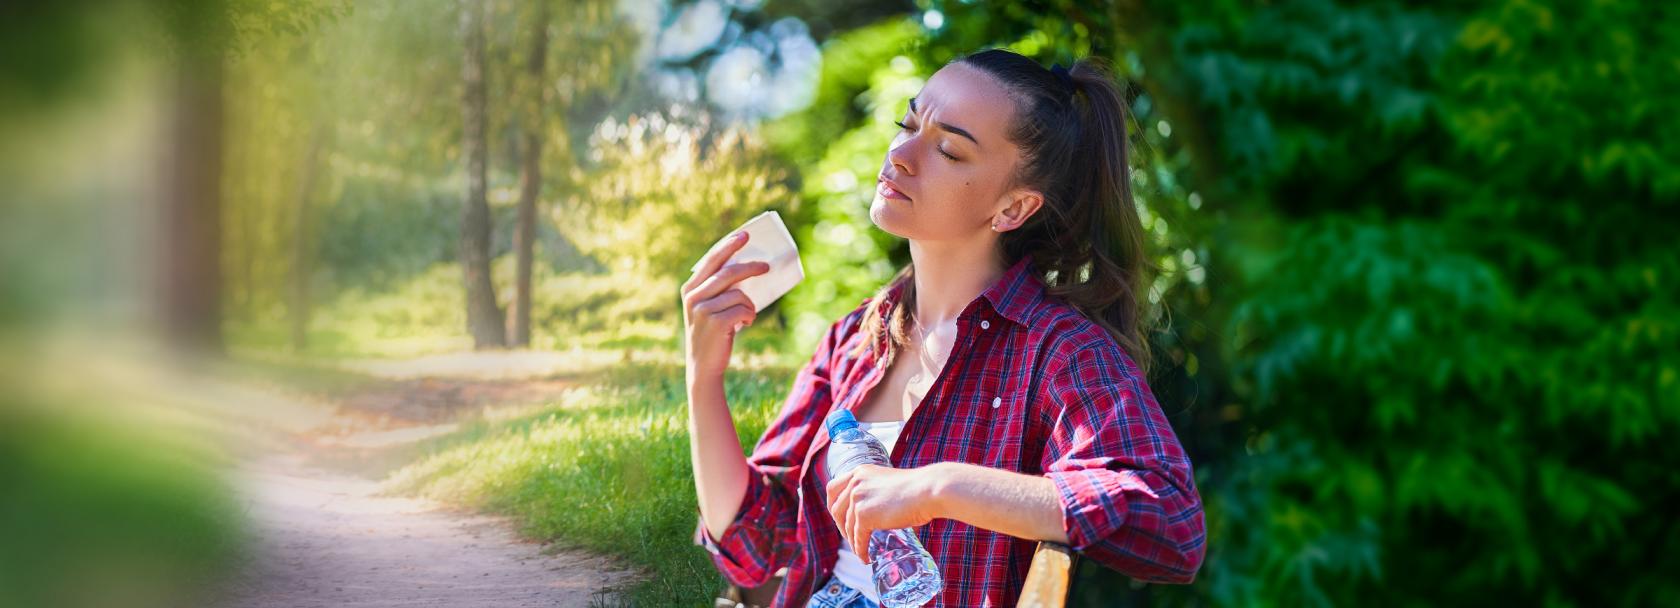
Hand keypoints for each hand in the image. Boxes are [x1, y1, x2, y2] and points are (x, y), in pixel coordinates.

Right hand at [682, 231, 769, 378]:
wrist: (704, 365)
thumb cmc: (713, 332)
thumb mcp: (710, 308)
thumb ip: (720, 289)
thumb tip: (748, 267)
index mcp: (690, 288)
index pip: (711, 260)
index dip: (728, 245)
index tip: (745, 234)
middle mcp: (693, 297)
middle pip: (728, 272)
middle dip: (750, 266)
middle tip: (766, 266)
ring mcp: (702, 310)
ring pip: (739, 294)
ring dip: (750, 305)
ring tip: (748, 315)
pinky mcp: (715, 323)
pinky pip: (743, 309)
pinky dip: (749, 316)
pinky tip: (746, 324)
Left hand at [825, 463, 941, 563]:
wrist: (928, 491)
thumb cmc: (918, 489)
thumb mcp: (888, 484)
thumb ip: (876, 493)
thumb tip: (876, 514)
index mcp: (860, 472)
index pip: (833, 489)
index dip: (833, 506)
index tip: (839, 518)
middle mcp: (855, 482)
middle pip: (835, 509)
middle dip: (841, 526)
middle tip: (851, 538)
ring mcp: (858, 498)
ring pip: (847, 526)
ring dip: (852, 541)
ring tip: (861, 551)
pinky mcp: (864, 516)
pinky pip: (858, 538)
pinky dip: (860, 550)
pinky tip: (866, 557)